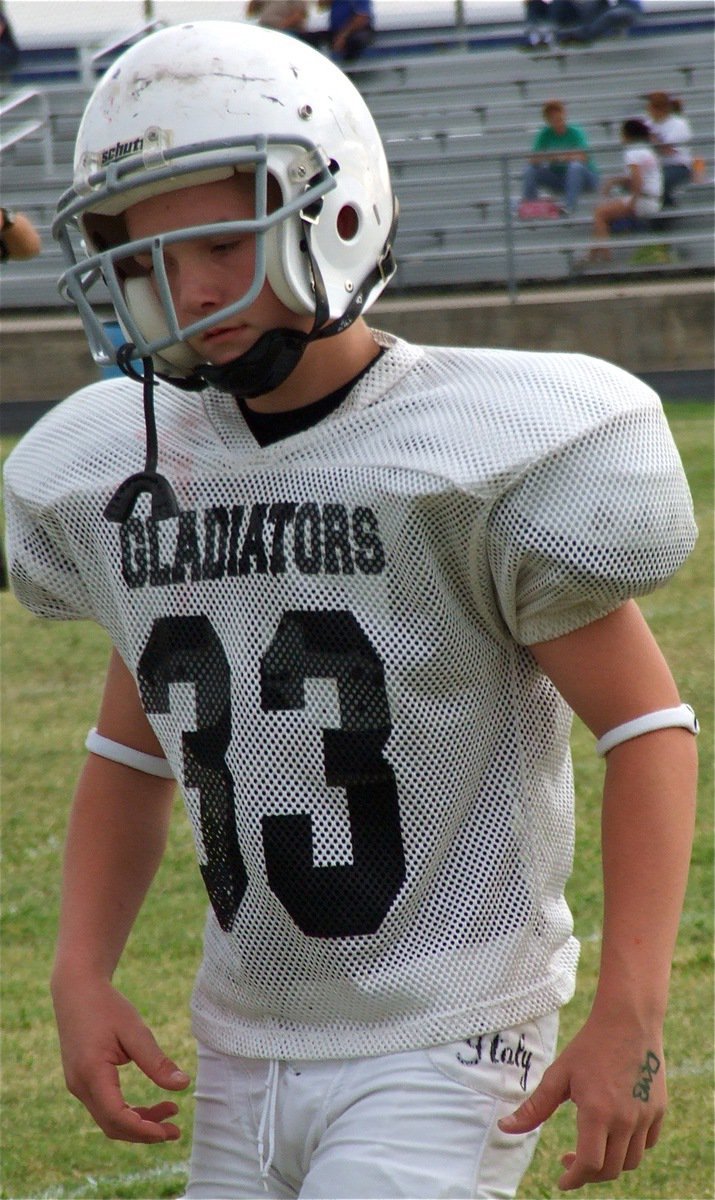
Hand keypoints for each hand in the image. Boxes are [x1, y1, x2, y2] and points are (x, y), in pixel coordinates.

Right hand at [52, 974, 190, 1142]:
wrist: (76, 990)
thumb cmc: (106, 1006)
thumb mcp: (135, 1030)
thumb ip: (156, 1061)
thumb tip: (183, 1085)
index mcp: (91, 1073)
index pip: (116, 1116)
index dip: (143, 1129)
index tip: (169, 1130)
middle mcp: (80, 1086)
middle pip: (113, 1125)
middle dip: (145, 1133)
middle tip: (176, 1130)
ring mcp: (78, 1086)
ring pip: (108, 1119)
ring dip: (138, 1123)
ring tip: (170, 1113)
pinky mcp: (82, 1082)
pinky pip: (105, 1107)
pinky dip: (127, 1112)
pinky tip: (150, 1106)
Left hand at [498, 1014, 665, 1189]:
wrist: (629, 1020)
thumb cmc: (590, 1045)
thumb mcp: (559, 1075)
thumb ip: (534, 1107)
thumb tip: (504, 1128)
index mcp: (598, 1112)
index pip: (589, 1164)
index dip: (574, 1178)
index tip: (562, 1179)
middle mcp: (626, 1120)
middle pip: (610, 1169)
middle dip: (588, 1173)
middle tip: (571, 1160)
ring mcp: (646, 1116)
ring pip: (631, 1161)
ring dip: (610, 1163)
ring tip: (592, 1147)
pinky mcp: (659, 1110)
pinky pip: (647, 1143)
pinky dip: (630, 1148)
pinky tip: (614, 1134)